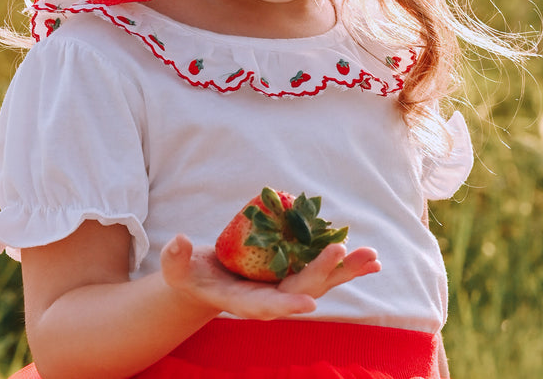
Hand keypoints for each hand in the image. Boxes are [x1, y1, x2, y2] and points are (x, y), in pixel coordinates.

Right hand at [160, 235, 379, 320]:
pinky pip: (323, 271)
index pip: (266, 307)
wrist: (206, 282)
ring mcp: (285, 287)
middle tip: (342, 251)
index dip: (285, 305)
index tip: (307, 305)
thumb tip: (178, 241)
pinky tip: (370, 261)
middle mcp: (270, 299)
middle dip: (323, 273)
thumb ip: (175, 259)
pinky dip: (346, 266)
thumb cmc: (190, 276)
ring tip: (373, 258)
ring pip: (320, 282)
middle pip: (302, 290)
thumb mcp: (178, 269)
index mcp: (244, 303)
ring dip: (346, 271)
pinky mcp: (292, 273)